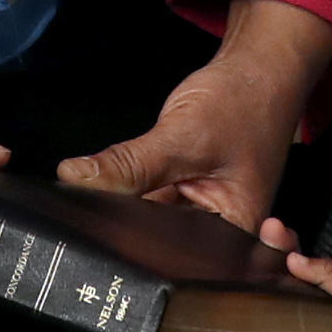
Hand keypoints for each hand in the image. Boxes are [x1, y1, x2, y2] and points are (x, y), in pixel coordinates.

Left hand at [57, 0, 331, 230]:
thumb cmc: (244, 102)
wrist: (256, 69)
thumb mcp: (184, 136)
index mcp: (237, 237)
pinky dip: (131, 190)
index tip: (97, 235)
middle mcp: (220, 234)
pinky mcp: (183, 193)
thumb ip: (130, 165)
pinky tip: (112, 181)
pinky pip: (149, 201)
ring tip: (101, 194)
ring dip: (124, 209)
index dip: (135, 253)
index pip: (179, 262)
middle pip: (162, 247)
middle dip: (125, 231)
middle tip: (89, 212)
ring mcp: (199, 213)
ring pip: (149, 223)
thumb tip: (76, 179)